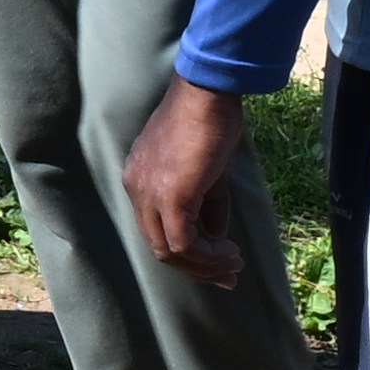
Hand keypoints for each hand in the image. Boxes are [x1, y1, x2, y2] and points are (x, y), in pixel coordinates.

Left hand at [127, 79, 250, 284]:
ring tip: (233, 263)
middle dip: (195, 267)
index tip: (219, 261)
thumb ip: (208, 205)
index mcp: (139, 180)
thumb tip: (215, 238)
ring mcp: (149, 194)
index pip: (156, 228)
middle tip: (227, 275)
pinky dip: (207, 255)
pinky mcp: (170, 197)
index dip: (186, 252)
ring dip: (205, 264)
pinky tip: (229, 251)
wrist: (207, 94)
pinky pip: (183, 243)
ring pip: (168, 250)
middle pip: (158, 246)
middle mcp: (136, 189)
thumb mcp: (209, 171)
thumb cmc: (210, 121)